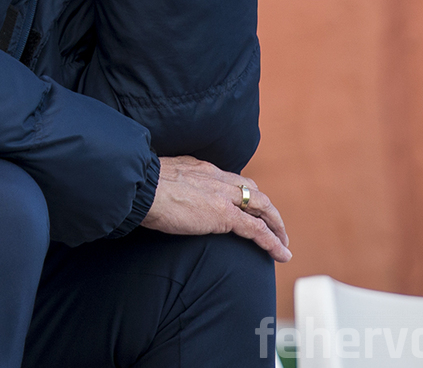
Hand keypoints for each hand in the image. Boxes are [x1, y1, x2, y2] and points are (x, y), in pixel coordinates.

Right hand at [140, 155, 291, 261]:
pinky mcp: (225, 215)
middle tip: (273, 226)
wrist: (140, 188)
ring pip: (262, 207)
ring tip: (283, 243)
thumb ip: (170, 186)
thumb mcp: (159, 180)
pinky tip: (281, 254)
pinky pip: (257, 230)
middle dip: (266, 209)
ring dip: (276, 225)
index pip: (231, 179)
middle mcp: (217, 178)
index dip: (243, 193)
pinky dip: (272, 242)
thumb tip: (163, 197)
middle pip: (252, 190)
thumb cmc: (140, 187)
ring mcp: (223, 196)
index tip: (246, 206)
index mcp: (201, 169)